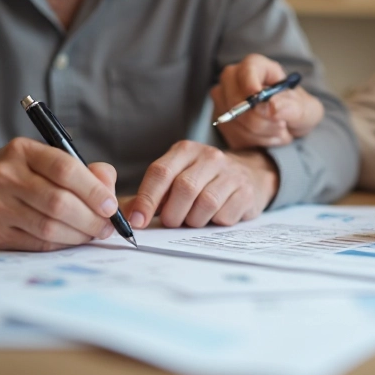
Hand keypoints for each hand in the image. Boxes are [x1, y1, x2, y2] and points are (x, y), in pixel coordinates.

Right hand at [0, 138, 120, 250]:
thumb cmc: (13, 176)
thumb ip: (81, 170)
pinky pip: (36, 244)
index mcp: (22, 151)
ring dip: (79, 235)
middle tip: (107, 226)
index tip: (110, 205)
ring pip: (49, 227)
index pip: (64, 168)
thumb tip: (108, 190)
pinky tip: (71, 240)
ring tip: (93, 234)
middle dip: (91, 218)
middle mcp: (5, 176)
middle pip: (59, 202)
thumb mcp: (40, 160)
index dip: (93, 189)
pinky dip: (61, 245)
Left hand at [122, 140, 277, 228]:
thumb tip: (124, 216)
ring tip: (194, 219)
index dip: (146, 200)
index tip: (137, 222)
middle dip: (173, 214)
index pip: (160, 172)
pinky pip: (225, 215)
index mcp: (185, 151)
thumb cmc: (203, 181)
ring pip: (205, 204)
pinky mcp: (246, 191)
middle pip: (184, 189)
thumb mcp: (177, 177)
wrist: (249, 175)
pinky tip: (216, 217)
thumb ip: (151, 195)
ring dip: (194, 221)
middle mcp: (209, 157)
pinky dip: (215, 223)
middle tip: (172, 222)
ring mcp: (231, 172)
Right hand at [210, 53, 323, 149]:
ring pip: (234, 121)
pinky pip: (233, 136)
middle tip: (282, 126)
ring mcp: (224, 101)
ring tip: (279, 131)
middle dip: (260, 119)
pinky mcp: (223, 122)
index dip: (251, 84)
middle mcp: (235, 80)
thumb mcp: (307, 110)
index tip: (259, 100)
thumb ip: (292, 107)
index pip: (247, 70)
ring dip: (261, 133)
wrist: (289, 127)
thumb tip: (271, 106)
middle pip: (235, 98)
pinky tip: (267, 137)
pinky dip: (254, 142)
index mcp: (257, 67)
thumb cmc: (297, 111)